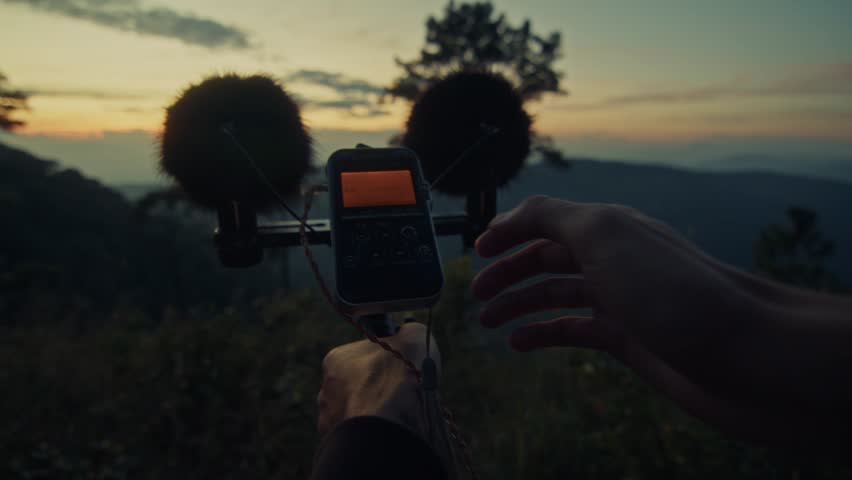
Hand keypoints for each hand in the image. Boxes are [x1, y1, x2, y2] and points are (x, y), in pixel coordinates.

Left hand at [317, 322, 440, 437]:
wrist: (389, 422)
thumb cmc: (399, 376)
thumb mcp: (414, 337)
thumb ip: (410, 332)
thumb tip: (411, 333)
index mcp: (337, 359)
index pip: (361, 357)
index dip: (383, 363)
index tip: (400, 372)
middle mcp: (326, 389)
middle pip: (356, 387)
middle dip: (376, 391)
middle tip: (400, 397)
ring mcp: (330, 419)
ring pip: (355, 414)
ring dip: (373, 414)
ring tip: (397, 418)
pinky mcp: (336, 444)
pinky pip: (357, 436)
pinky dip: (371, 435)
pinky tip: (389, 433)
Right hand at [471, 195, 789, 443]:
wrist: (739, 352)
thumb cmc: (670, 290)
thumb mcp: (603, 235)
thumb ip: (552, 217)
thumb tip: (512, 214)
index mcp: (607, 227)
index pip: (547, 220)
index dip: (510, 231)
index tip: (477, 249)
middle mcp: (612, 259)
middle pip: (547, 259)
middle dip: (508, 271)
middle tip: (476, 292)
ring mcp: (620, 300)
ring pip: (556, 296)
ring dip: (519, 305)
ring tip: (488, 322)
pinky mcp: (628, 339)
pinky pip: (574, 331)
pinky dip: (543, 334)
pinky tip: (520, 344)